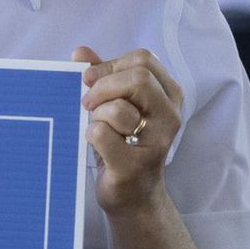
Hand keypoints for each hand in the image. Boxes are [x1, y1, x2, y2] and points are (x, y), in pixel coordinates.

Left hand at [74, 45, 183, 214]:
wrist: (132, 196)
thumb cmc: (121, 144)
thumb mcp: (114, 104)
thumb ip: (100, 76)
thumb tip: (80, 52)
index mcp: (168, 95)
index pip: (143, 60)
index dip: (110, 65)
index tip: (92, 80)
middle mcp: (170, 116)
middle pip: (138, 77)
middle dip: (103, 86)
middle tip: (88, 103)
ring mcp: (156, 142)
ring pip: (118, 108)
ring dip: (96, 114)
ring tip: (98, 127)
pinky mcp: (134, 166)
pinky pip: (101, 134)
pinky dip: (89, 134)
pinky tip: (95, 144)